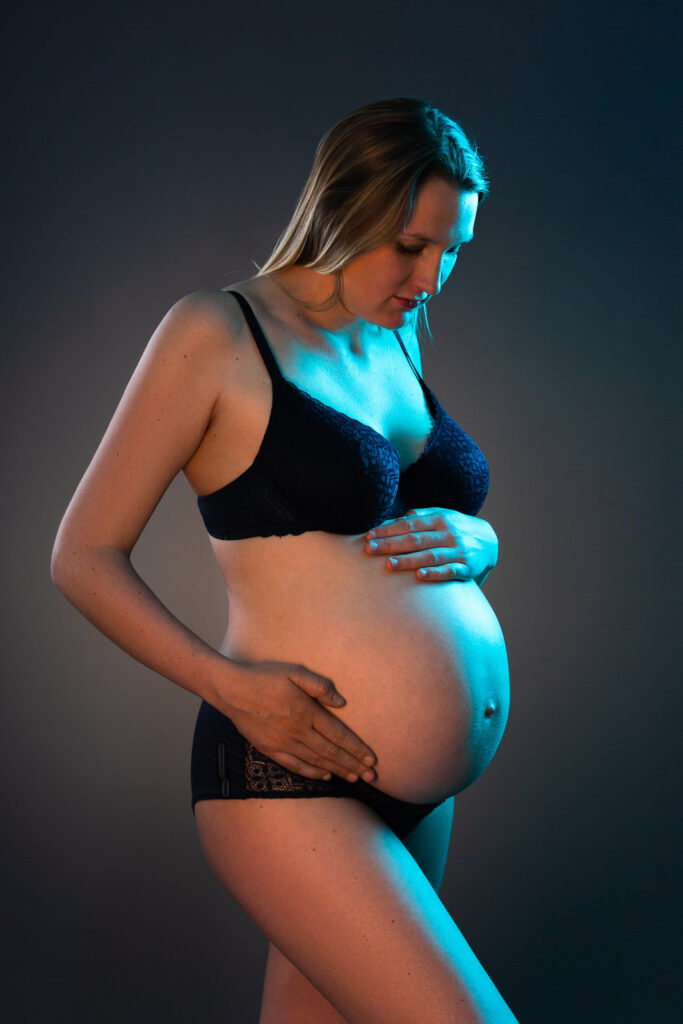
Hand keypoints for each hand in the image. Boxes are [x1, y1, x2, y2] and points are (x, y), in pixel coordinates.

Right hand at [213, 660, 376, 784]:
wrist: (231, 690)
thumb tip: (341, 702)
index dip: (357, 748)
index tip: (372, 759)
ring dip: (338, 771)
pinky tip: (325, 777)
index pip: (338, 734)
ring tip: (355, 779)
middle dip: (354, 765)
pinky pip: (296, 766)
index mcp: (306, 711)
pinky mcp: (271, 750)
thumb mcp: (294, 671)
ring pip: (317, 762)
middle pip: (331, 752)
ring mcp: (283, 743)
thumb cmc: (264, 677)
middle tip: (372, 778)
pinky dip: (313, 773)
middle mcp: (298, 731)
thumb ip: (319, 686)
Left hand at [364, 506, 497, 583]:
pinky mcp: (468, 568)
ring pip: (430, 556)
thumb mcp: (441, 515)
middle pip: (416, 539)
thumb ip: (419, 516)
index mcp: (439, 519)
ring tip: (389, 564)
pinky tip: (419, 576)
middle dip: (391, 544)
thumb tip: (395, 518)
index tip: (369, 535)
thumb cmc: (456, 528)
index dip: (388, 529)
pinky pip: (450, 571)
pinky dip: (434, 574)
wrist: (490, 540)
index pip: (409, 524)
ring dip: (409, 561)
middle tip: (370, 550)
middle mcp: (449, 533)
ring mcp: (459, 551)